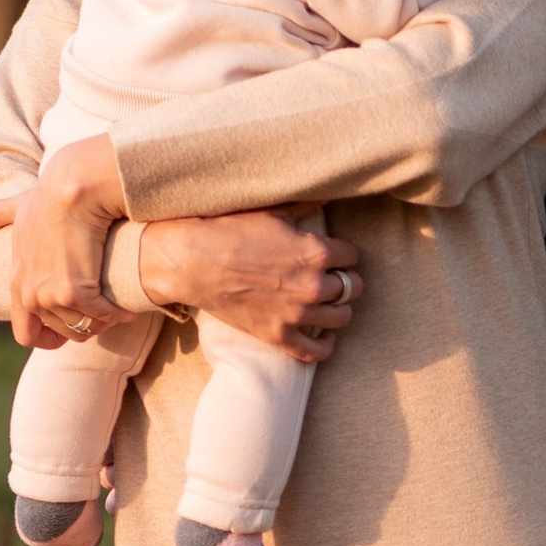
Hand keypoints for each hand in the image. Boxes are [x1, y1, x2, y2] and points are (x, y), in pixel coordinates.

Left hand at [0, 135, 128, 349]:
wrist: (70, 191)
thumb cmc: (47, 197)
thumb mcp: (17, 208)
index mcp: (17, 283)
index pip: (25, 333)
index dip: (48, 338)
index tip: (68, 332)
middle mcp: (31, 295)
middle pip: (61, 332)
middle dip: (82, 327)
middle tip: (101, 315)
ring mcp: (51, 296)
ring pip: (83, 328)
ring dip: (102, 322)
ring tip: (117, 311)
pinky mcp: (75, 292)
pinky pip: (101, 317)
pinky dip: (117, 315)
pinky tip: (128, 309)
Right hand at [135, 210, 361, 360]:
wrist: (193, 261)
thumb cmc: (230, 231)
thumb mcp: (272, 212)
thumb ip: (305, 206)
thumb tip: (324, 193)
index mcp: (315, 252)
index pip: (352, 256)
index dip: (344, 253)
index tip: (336, 253)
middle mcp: (312, 285)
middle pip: (352, 287)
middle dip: (346, 279)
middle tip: (335, 276)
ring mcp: (296, 314)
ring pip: (342, 317)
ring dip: (339, 308)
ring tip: (331, 302)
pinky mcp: (277, 335)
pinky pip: (315, 352)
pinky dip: (325, 345)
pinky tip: (324, 335)